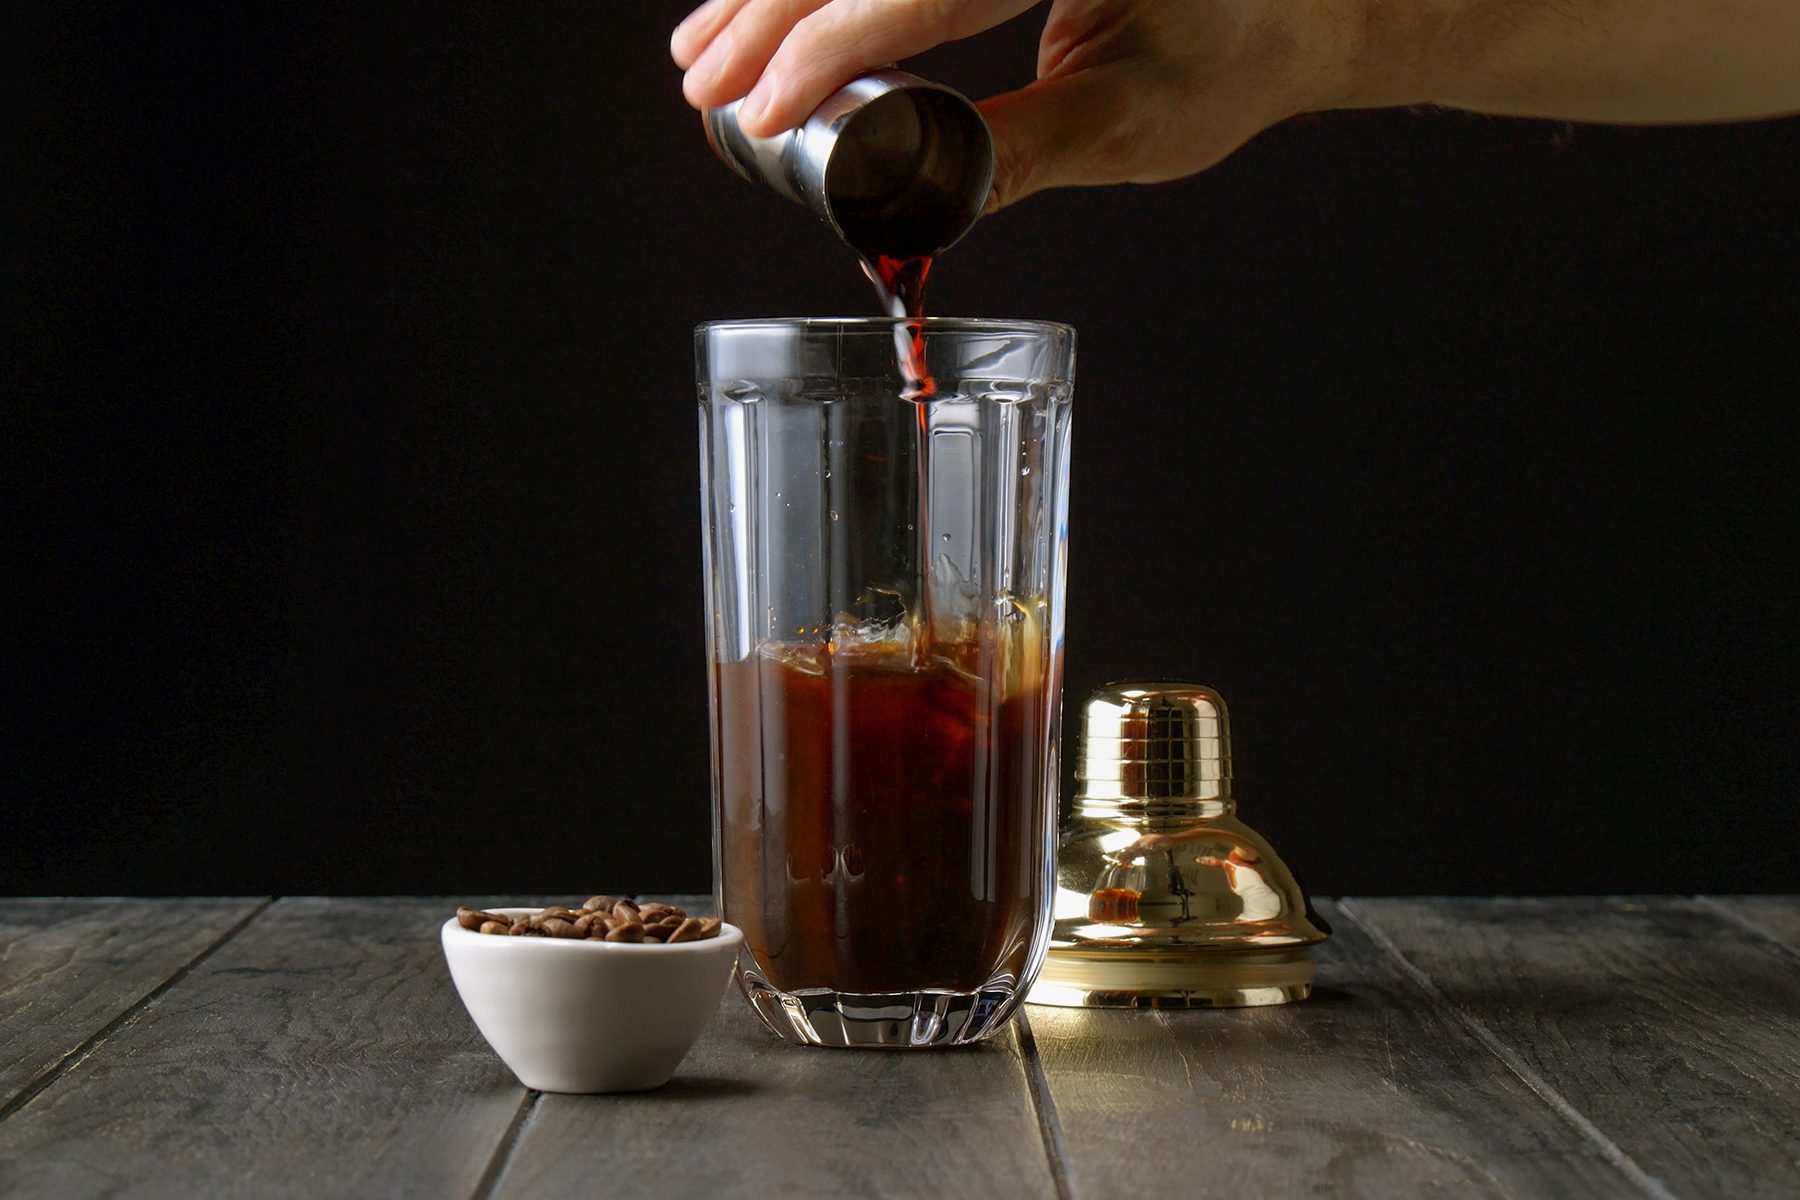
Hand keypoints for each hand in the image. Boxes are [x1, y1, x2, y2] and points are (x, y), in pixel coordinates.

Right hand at [671, 1, 1367, 209]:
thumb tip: (911, 214)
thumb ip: (1022, 153)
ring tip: (703, 53)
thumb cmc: (1223, 57)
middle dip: (770, 13)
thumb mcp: (1130, 122)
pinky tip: (761, 12)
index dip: (823, 47)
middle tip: (706, 87)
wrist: (1277, 9)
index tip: (759, 108)